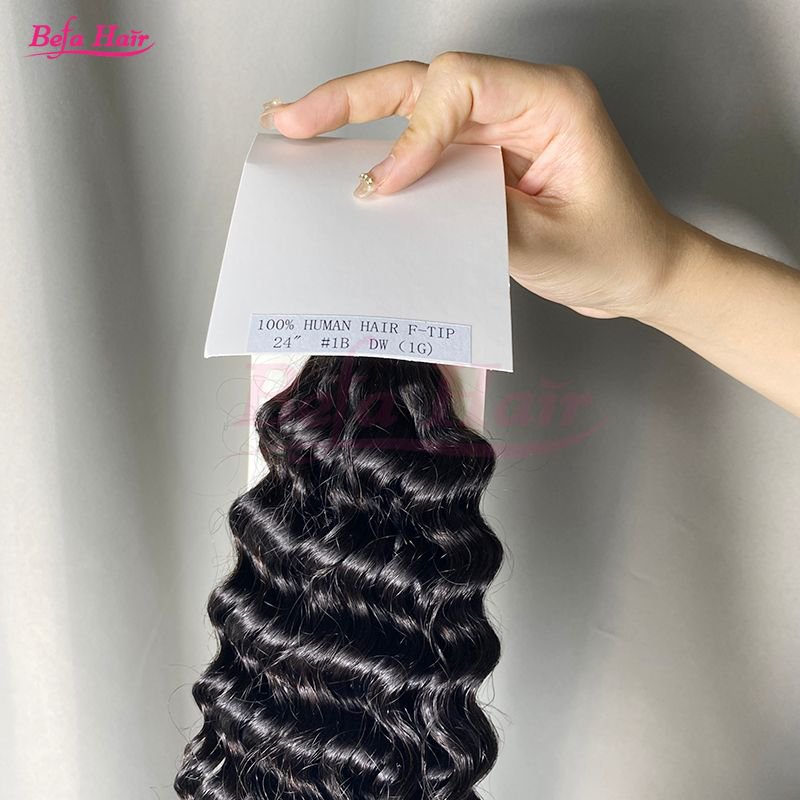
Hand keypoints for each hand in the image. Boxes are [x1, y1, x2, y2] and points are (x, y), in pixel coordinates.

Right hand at [259, 52, 684, 320]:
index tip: (388, 185)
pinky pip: (425, 144)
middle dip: (354, 99)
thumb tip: (397, 200)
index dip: (414, 130)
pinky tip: (344, 158)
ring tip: (298, 129)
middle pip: (425, 80)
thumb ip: (469, 216)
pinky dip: (382, 150)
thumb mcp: (541, 243)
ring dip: (355, 115)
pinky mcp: (485, 156)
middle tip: (294, 118)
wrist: (638, 271)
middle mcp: (521, 102)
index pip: (461, 85)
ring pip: (415, 104)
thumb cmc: (615, 250)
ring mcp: (499, 127)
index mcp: (552, 102)